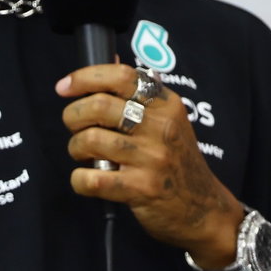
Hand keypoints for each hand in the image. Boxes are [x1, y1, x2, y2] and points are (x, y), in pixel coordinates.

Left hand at [57, 64, 243, 263]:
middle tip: (76, 129)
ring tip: (86, 156)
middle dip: (73, 116)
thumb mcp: (169, 121)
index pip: (121, 76)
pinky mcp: (141, 188)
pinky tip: (89, 180)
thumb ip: (139, 94)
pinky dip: (80, 179)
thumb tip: (111, 59)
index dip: (85, 77)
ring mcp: (152, 158)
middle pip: (97, 106)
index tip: (65, 87)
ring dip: (76, 149)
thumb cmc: (177, 162)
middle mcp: (161, 127)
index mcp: (166, 105)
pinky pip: (91, 178)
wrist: (205, 210)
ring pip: (90, 140)